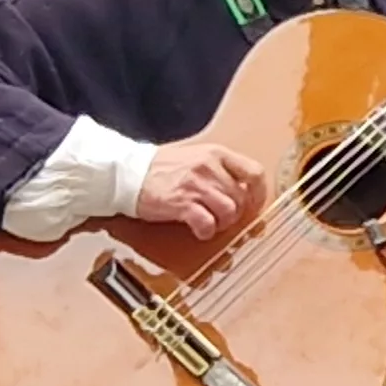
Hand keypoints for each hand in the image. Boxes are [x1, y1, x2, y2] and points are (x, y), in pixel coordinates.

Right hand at [130, 140, 265, 237]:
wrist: (126, 173)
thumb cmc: (160, 167)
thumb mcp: (195, 157)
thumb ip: (219, 169)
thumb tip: (242, 189)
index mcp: (216, 154)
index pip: (255, 172)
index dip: (259, 193)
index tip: (253, 204)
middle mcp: (209, 167)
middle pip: (241, 198)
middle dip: (235, 213)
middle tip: (222, 217)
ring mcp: (196, 185)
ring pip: (229, 212)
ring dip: (222, 223)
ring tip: (210, 223)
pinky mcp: (182, 203)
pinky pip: (207, 224)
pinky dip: (206, 232)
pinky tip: (198, 230)